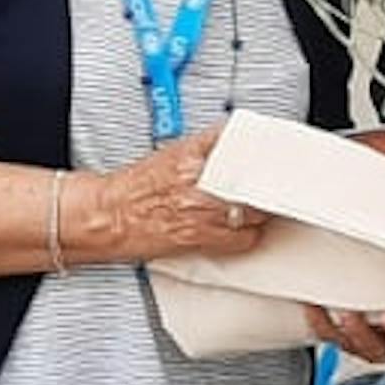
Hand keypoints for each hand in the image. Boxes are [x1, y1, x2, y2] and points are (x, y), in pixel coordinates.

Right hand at [83, 123, 268, 264]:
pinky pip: (243, 239)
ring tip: (258, 207)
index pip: (241, 145)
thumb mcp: (173, 153)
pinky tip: (243, 229)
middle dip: (265, 184)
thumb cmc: (135, 188)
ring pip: (254, 211)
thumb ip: (208, 148)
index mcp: (192, 153)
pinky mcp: (202, 237)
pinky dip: (248, 235)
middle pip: (254, 181)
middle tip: (271, 185)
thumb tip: (236, 145)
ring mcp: (203, 211)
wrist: (110, 215)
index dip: (263, 152)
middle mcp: (200, 181)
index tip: (275, 155)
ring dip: (260, 211)